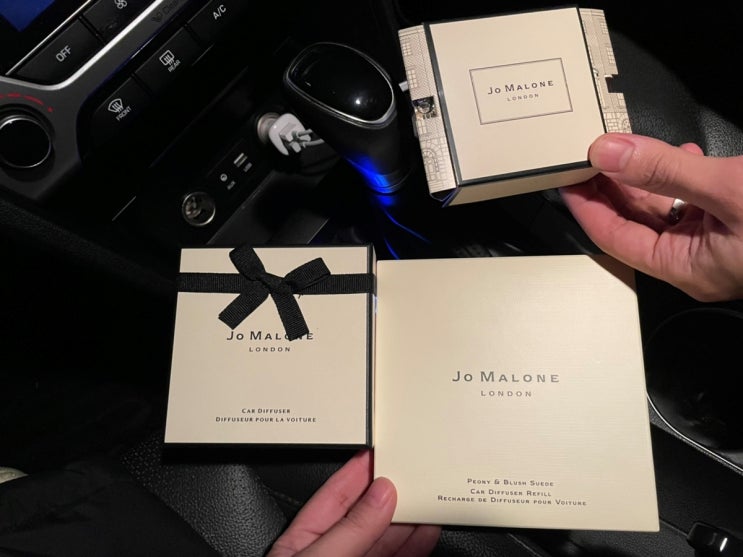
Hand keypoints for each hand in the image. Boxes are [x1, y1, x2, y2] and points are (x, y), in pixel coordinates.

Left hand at [267, 450, 440, 556]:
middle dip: (391, 494)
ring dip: (409, 520)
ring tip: (429, 498)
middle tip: (415, 472)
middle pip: (364, 516)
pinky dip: (415, 546)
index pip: (332, 497)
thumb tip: (380, 495)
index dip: (357, 472)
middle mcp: (327, 554)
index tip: (381, 452)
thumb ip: (349, 530)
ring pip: (384, 539)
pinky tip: (426, 532)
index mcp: (299, 544)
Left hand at [560, 133, 742, 300]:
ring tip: (627, 146)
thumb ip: (665, 171)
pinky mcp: (736, 222)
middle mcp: (698, 261)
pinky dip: (682, 175)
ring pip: (664, 209)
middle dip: (611, 185)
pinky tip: (680, 152)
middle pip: (634, 223)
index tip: (567, 176)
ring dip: (646, 176)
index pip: (614, 237)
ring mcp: (718, 242)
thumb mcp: (728, 189)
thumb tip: (610, 155)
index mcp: (686, 268)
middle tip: (591, 154)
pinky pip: (695, 201)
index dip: (586, 205)